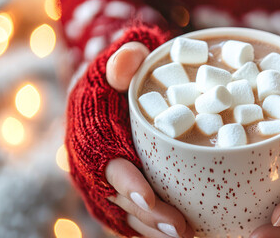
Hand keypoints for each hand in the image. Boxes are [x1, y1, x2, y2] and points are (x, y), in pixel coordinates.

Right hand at [104, 42, 193, 237]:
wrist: (104, 97)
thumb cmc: (115, 81)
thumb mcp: (116, 63)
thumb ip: (123, 59)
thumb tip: (129, 61)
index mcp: (92, 138)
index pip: (109, 166)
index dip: (128, 184)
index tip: (149, 198)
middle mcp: (94, 168)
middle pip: (120, 201)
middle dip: (149, 216)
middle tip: (181, 227)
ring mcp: (104, 187)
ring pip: (128, 216)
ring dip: (154, 229)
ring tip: (188, 234)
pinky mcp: (116, 197)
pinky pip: (133, 219)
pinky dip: (152, 229)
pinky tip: (184, 232)